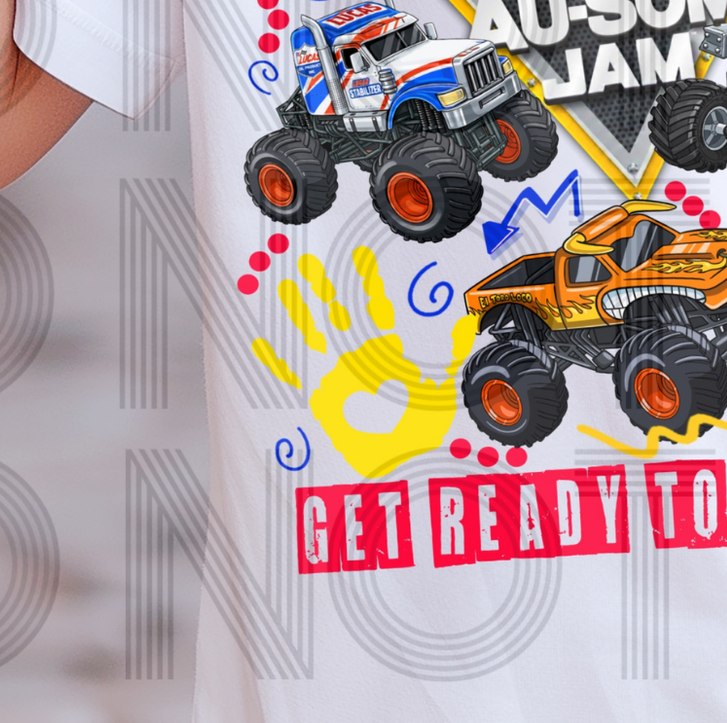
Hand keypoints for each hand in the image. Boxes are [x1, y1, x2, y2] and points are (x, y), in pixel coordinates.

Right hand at [250, 244, 477, 478]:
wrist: (396, 470)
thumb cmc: (418, 434)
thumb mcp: (442, 390)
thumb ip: (454, 356)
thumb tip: (467, 325)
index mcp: (382, 355)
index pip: (374, 312)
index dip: (369, 286)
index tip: (364, 257)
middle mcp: (354, 361)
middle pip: (335, 315)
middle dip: (323, 288)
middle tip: (312, 257)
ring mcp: (332, 378)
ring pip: (309, 337)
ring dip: (296, 314)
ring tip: (283, 286)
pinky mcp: (316, 401)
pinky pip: (289, 378)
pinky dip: (274, 361)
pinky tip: (258, 342)